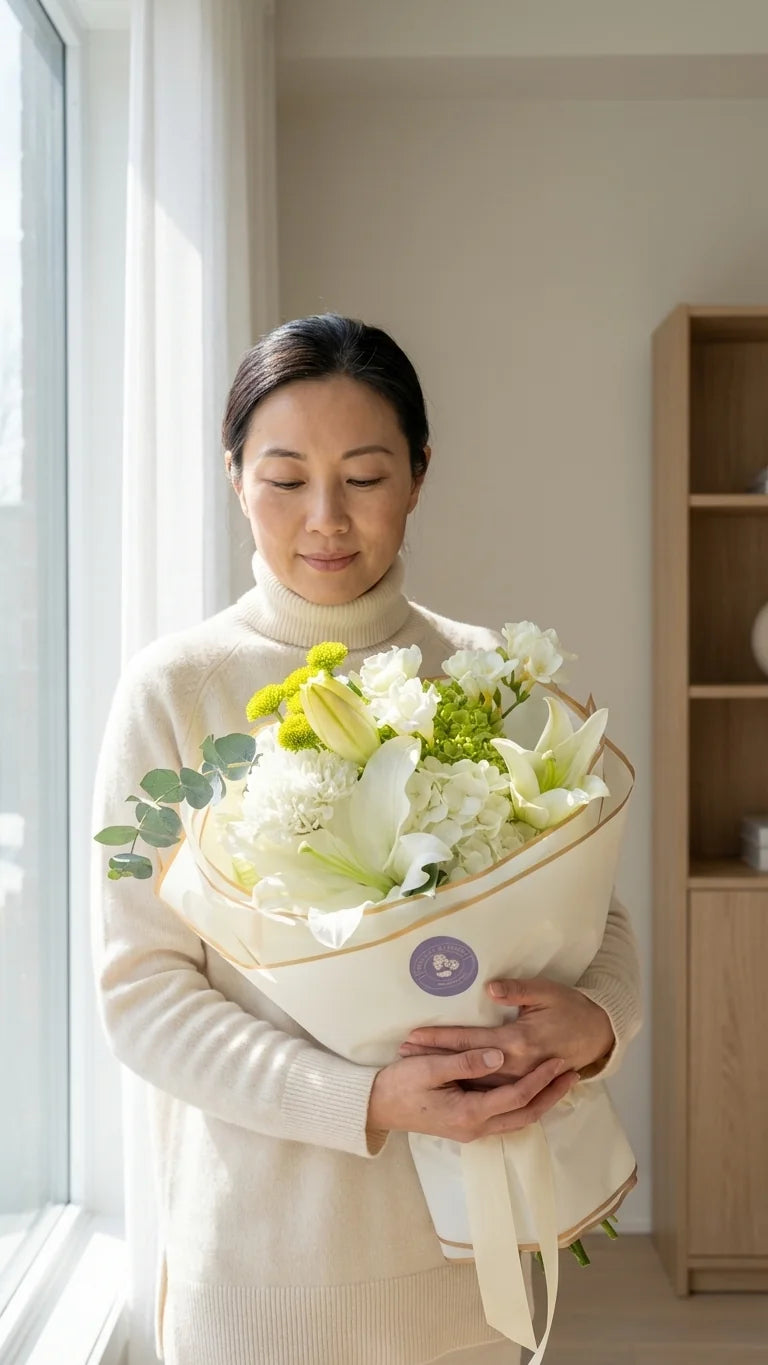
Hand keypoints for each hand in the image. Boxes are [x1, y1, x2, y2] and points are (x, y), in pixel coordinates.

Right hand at [367, 1047, 577, 1140]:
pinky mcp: (467, 1124)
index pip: (517, 1097)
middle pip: (526, 1115)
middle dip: (551, 1095)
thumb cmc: (398, 1084)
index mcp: (469, 1113)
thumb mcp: (428, 1067)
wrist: (376, 1107)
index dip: (541, 1079)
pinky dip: (523, 1104)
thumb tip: (499, 1055)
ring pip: (518, 1120)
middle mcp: (475, 1127)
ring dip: (540, 1101)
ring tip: (559, 1080)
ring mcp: (471, 1130)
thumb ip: (465, 1062)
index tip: (559, 1061)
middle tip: (572, 1074)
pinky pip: (505, 1117)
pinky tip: (530, 1088)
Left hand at [398, 977, 614, 1086]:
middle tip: (404, 1053)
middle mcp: (516, 1066)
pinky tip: (447, 1080)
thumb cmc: (569, 1007)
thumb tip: (489, 989)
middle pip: (466, 1065)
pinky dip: (466, 1085)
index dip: (441, 1039)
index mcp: (518, 1042)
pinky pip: (490, 1090)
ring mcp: (520, 1079)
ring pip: (475, 1082)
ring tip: (416, 1065)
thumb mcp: (546, 991)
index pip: (469, 1043)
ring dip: (447, 1073)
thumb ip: (516, 991)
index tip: (413, 1036)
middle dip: (435, 1059)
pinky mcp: (523, 1083)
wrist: (596, 1034)